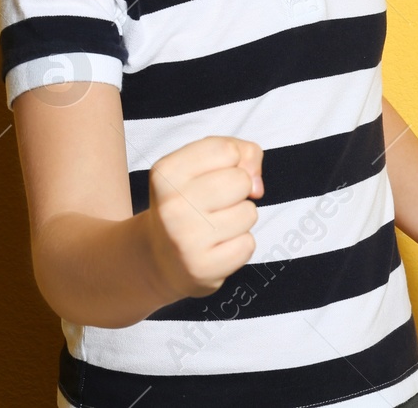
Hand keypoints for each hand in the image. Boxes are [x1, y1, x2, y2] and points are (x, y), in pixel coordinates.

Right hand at [143, 136, 264, 299]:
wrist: (160, 257)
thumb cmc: (189, 201)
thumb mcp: (200, 165)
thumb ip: (240, 152)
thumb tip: (257, 186)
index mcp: (167, 173)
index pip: (226, 150)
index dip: (234, 161)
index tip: (217, 175)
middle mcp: (172, 205)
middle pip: (241, 180)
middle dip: (239, 190)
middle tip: (216, 204)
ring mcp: (186, 239)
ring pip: (249, 213)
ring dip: (241, 218)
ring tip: (215, 226)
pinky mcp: (203, 268)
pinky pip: (248, 244)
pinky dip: (239, 244)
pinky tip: (217, 246)